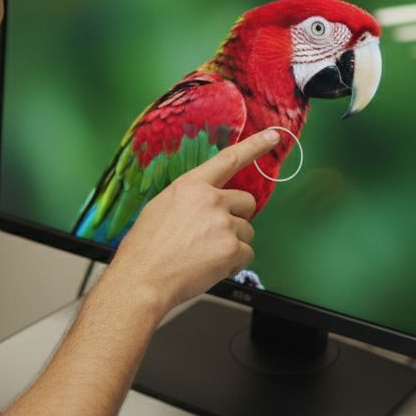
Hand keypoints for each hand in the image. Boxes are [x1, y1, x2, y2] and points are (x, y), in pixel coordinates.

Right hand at [107, 130, 279, 311]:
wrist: (141, 279)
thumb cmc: (145, 249)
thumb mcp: (161, 208)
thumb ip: (190, 200)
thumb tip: (208, 204)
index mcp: (190, 186)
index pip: (229, 159)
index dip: (255, 146)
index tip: (273, 136)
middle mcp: (210, 200)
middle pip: (247, 201)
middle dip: (237, 218)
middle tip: (214, 235)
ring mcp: (223, 224)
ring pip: (247, 231)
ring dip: (233, 244)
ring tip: (204, 255)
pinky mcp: (231, 249)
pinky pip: (247, 254)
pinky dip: (234, 263)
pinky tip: (210, 267)